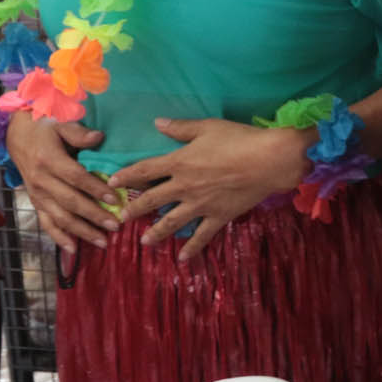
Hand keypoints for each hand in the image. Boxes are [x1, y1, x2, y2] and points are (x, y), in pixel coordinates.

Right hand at [5, 113, 114, 254]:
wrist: (16, 133)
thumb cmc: (44, 127)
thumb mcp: (60, 123)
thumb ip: (78, 133)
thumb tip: (98, 137)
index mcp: (48, 160)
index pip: (76, 178)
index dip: (95, 189)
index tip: (115, 200)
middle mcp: (40, 180)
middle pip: (70, 202)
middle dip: (93, 216)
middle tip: (115, 226)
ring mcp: (37, 193)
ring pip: (59, 217)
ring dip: (81, 231)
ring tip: (102, 242)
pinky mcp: (36, 201)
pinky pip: (46, 222)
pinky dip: (59, 237)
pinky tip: (74, 250)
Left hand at [105, 117, 308, 262]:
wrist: (270, 160)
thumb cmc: (240, 139)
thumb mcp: (208, 127)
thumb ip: (181, 128)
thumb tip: (157, 123)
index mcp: (179, 163)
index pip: (145, 170)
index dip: (127, 176)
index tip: (112, 182)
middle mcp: (185, 186)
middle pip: (153, 200)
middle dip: (134, 209)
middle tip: (120, 217)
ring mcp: (201, 204)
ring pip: (172, 221)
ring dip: (156, 232)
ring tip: (144, 241)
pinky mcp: (219, 216)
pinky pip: (202, 235)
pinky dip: (192, 248)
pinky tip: (182, 258)